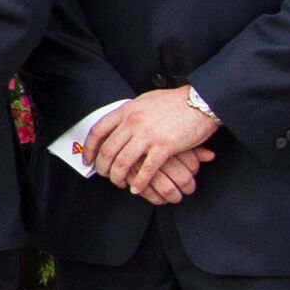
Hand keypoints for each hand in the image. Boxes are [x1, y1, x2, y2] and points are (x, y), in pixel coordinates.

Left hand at [84, 88, 217, 202]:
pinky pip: (146, 170)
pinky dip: (139, 182)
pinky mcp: (164, 146)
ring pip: (123, 162)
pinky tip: (137, 188)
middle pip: (108, 150)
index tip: (88, 160)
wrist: (201, 101)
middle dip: (103, 167)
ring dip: (118, 177)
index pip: (99, 131)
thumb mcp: (146, 101)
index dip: (90, 148)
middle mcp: (133, 122)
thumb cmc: (175, 102)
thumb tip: (120, 122)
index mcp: (127, 110)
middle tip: (104, 175)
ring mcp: (148, 135)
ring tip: (120, 183)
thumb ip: (131, 113)